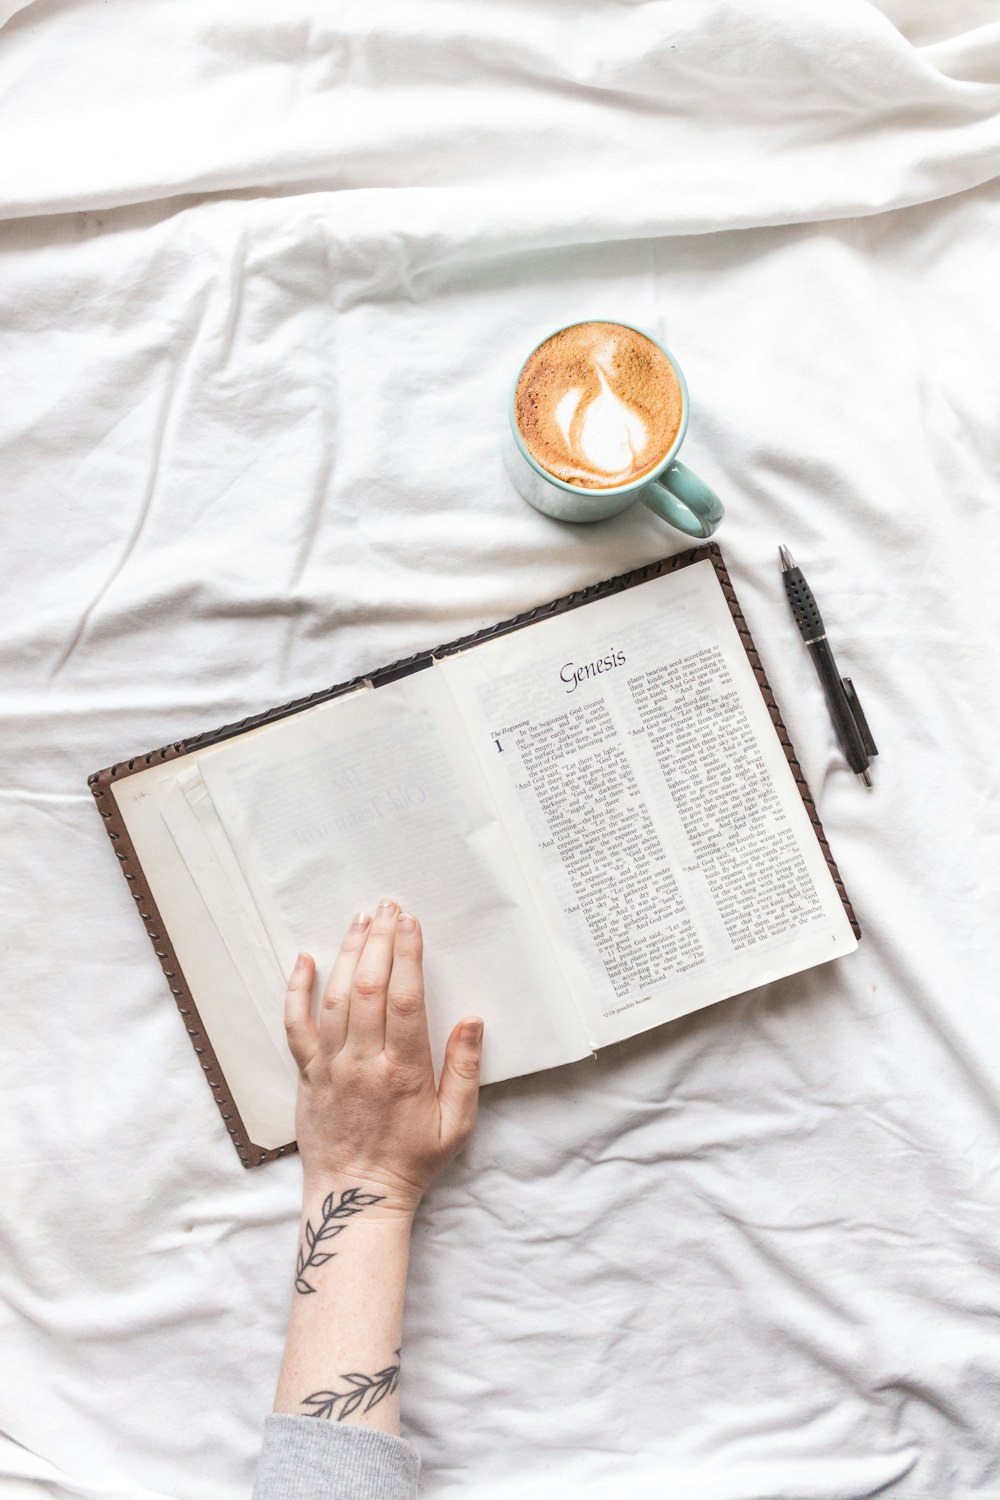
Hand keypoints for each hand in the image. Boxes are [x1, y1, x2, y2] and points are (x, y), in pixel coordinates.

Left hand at [283, 900, 484, 1218]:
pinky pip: (295, 1026)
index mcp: (403, 1072)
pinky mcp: (307, 1074)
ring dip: (347, 953)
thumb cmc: (412, 1163)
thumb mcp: (456, 1126)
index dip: (407, 955)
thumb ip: (465, 1072)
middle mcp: (362, 1062)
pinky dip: (296, 990)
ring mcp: (330, 1066)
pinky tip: (304, 960)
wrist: (355, 1199)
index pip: (404, 999)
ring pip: (334, 998)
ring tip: (359, 919)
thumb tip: (473, 1022)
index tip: (411, 923)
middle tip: (388, 906)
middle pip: (368, 988)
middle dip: (379, 941)